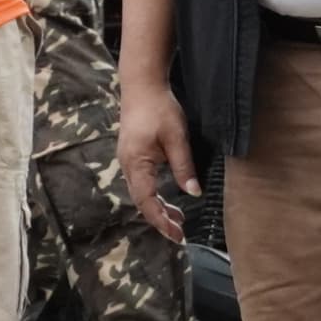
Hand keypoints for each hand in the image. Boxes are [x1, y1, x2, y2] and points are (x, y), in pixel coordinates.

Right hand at [117, 77, 200, 242]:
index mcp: (136, 163)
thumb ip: (184, 167)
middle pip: (141, 201)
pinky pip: (140, 183)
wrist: (141, 86)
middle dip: (159, 219)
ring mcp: (128, 160)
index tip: (177, 235)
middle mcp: (127, 165)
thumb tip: (193, 193)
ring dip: (157, 208)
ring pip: (140, 193)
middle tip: (180, 234)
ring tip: (178, 219)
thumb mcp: (177, 138)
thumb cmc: (159, 108)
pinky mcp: (132, 155)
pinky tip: (167, 198)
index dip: (160, 220)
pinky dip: (153, 195)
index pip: (146, 201)